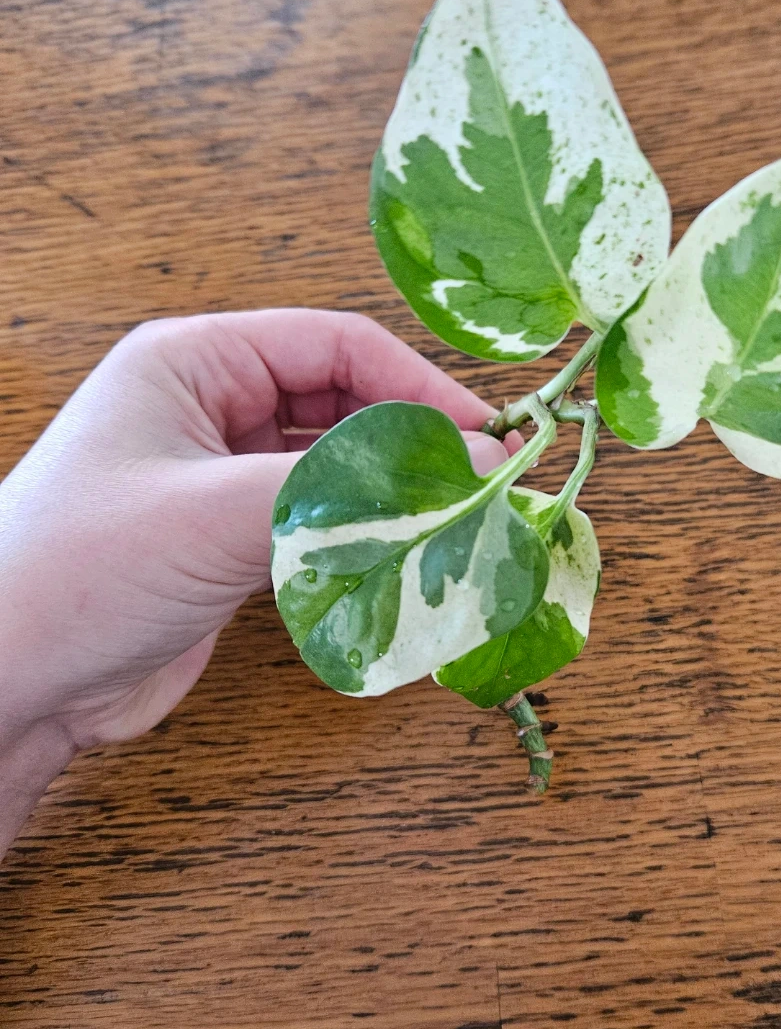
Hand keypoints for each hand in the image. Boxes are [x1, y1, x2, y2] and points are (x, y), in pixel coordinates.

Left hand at [0, 309, 515, 853]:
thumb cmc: (83, 570)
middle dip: (413, 438)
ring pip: (336, 463)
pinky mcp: (226, 540)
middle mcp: (209, 406)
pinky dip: (363, 534)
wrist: (9, 683)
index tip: (485, 436)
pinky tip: (403, 557)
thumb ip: (346, 486)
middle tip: (483, 484)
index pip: (335, 345)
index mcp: (194, 361)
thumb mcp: (217, 511)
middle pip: (343, 401)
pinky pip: (317, 519)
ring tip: (456, 522)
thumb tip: (469, 466)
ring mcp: (218, 475)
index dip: (417, 385)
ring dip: (393, 491)